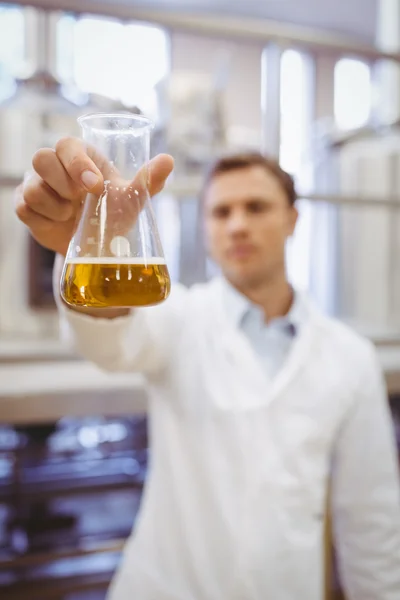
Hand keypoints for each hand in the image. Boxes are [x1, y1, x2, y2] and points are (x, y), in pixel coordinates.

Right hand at [15, 136, 173, 255]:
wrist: (96, 246)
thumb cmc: (114, 213)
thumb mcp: (132, 198)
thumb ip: (148, 180)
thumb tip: (168, 160)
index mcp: (79, 155)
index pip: (67, 145)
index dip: (77, 163)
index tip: (95, 186)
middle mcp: (54, 166)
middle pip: (41, 158)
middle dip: (64, 183)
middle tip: (83, 201)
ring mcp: (36, 185)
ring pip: (33, 187)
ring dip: (57, 206)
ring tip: (74, 215)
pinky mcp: (26, 208)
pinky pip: (26, 208)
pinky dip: (45, 219)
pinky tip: (61, 224)